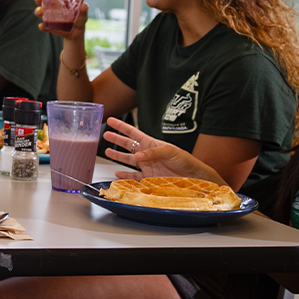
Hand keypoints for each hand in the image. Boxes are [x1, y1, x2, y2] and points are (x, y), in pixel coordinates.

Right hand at [33, 0, 88, 40]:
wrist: (77, 32)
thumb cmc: (80, 18)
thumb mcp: (83, 14)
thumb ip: (84, 10)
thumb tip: (85, 5)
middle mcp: (50, 7)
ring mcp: (48, 17)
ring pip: (39, 12)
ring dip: (38, 11)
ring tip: (41, 11)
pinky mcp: (49, 27)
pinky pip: (43, 26)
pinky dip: (42, 26)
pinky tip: (43, 26)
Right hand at [102, 117, 225, 184]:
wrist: (193, 177)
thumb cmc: (185, 161)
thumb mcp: (170, 151)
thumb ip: (153, 152)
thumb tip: (137, 155)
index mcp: (151, 144)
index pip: (133, 133)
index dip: (122, 126)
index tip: (111, 120)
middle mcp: (147, 154)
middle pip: (127, 145)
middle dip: (116, 139)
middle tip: (105, 134)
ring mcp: (147, 166)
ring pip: (128, 159)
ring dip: (118, 156)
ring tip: (107, 152)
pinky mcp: (148, 178)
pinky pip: (133, 177)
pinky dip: (125, 175)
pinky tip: (118, 173)